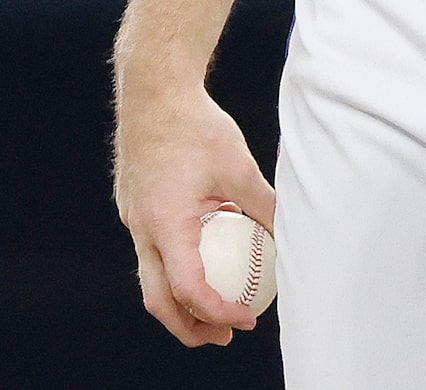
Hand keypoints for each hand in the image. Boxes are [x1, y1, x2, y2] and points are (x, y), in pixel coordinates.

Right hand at [114, 76, 278, 346]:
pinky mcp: (134, 206)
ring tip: (217, 304)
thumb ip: (264, 205)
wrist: (153, 91)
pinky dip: (176, 265)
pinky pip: (152, 249)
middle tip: (224, 335)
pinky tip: (206, 251)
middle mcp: (142, 228)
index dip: (217, 312)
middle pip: (158, 298)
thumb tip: (292, 234)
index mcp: (166, 224)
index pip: (188, 288)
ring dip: (181, 298)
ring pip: (151, 276)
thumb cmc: (196, 125)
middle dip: (189, 326)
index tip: (244, 321)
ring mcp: (133, 218)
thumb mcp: (239, 167)